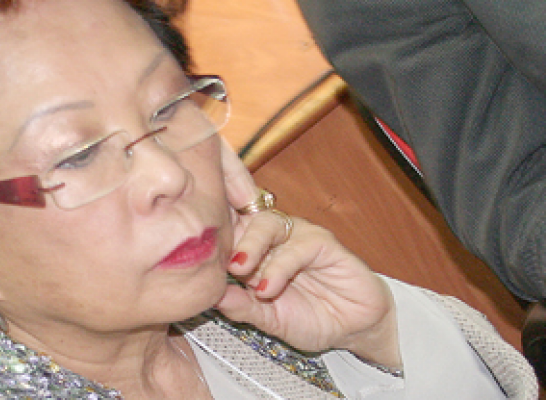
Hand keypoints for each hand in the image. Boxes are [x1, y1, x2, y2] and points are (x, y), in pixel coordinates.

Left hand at [217, 138, 399, 367]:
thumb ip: (240, 306)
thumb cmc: (309, 316)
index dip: (211, 232)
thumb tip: (211, 296)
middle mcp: (274, 236)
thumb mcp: (267, 318)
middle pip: (242, 218)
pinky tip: (269, 288)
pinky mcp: (324, 242)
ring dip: (251, 248)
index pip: (228, 228)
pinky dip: (280, 266)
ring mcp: (298, 235)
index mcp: (254, 248)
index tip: (191, 248)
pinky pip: (298, 245)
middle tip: (220, 264)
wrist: (354, 328)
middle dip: (227, 238)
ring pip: (267, 223)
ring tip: (244, 274)